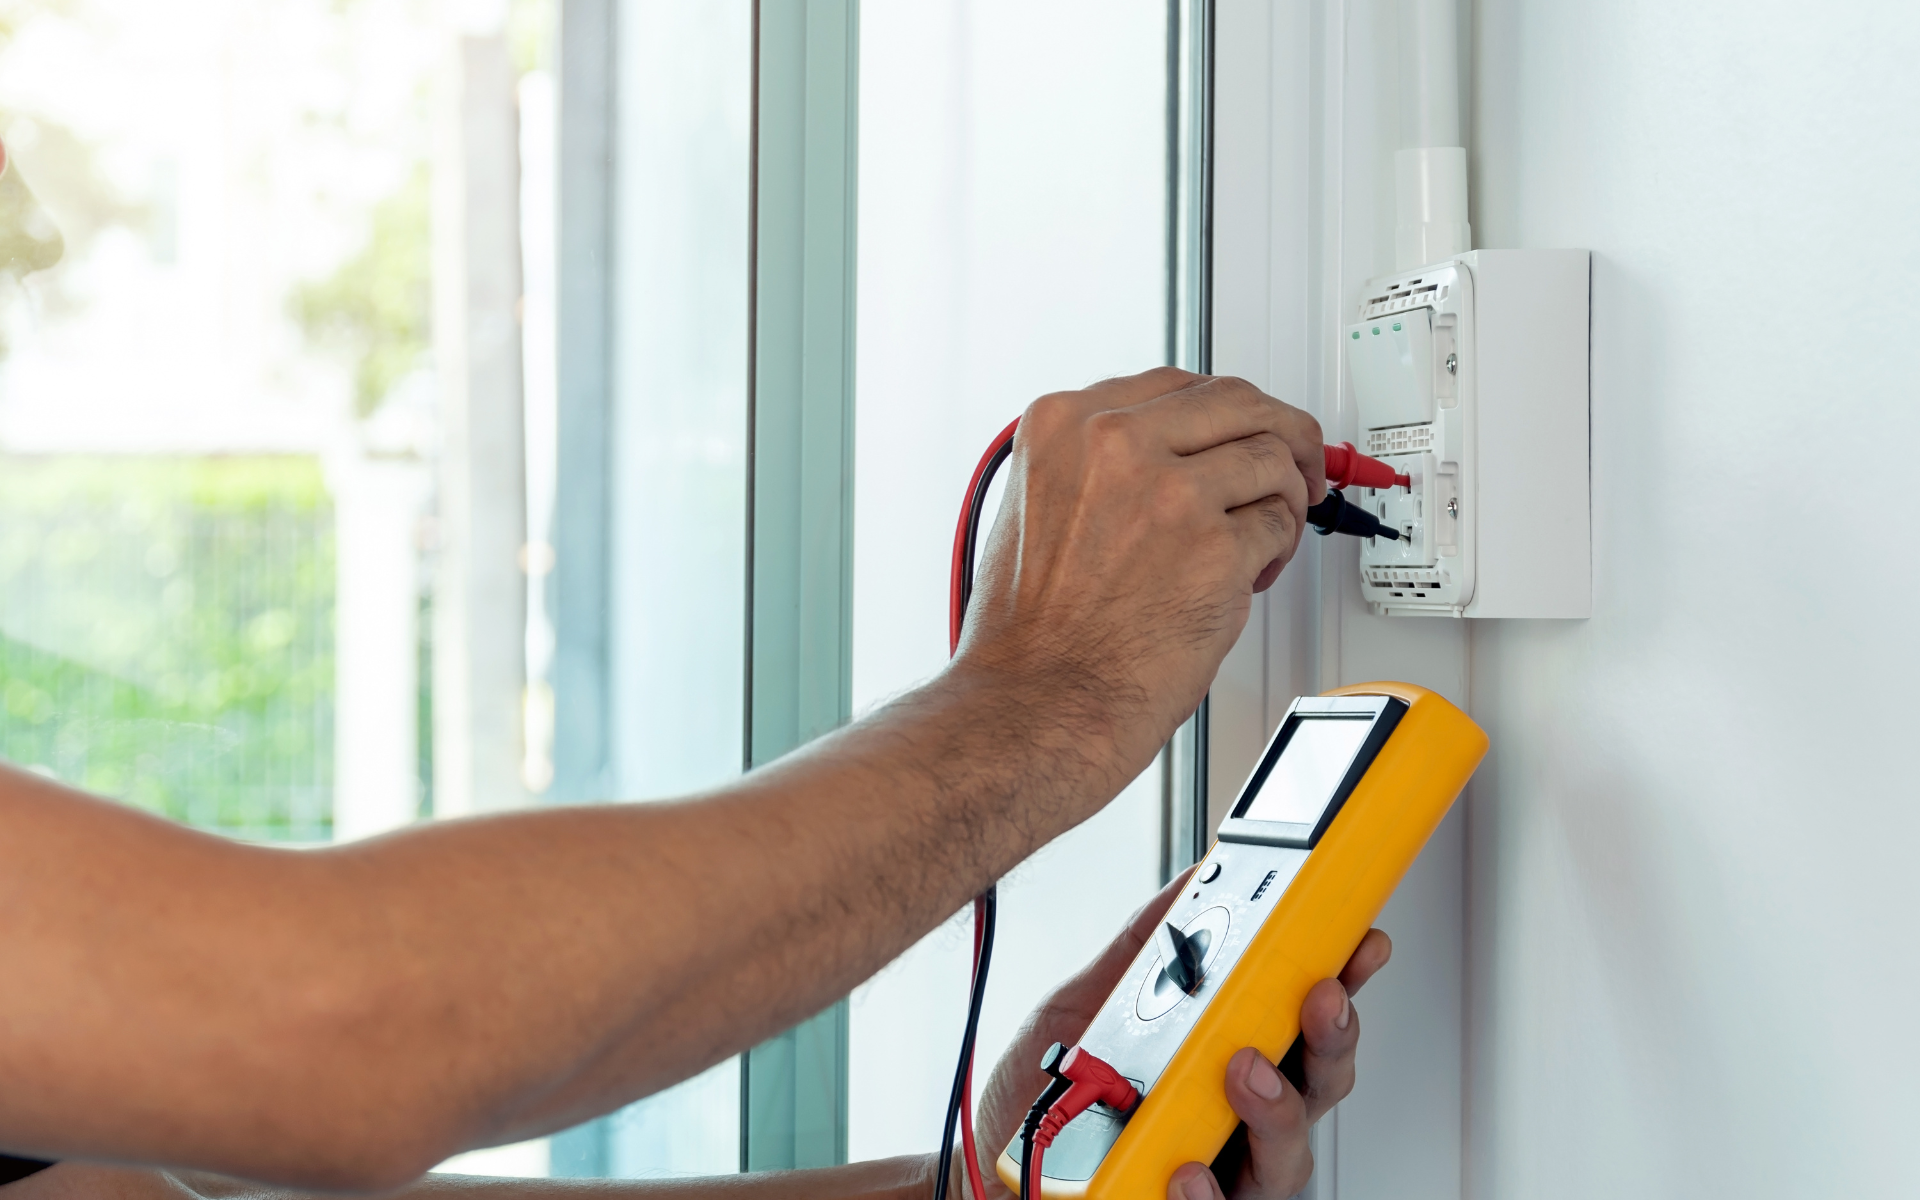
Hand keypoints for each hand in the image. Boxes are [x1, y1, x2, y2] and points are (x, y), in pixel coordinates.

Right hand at [953, 369, 1325, 792]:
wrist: (1035, 703)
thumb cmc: (1027, 631)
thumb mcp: (1033, 506)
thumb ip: (1094, 463)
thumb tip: (1167, 448)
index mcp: (1065, 426)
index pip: (1176, 385)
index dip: (1222, 410)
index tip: (1240, 428)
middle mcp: (1116, 445)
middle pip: (1237, 401)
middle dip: (1280, 430)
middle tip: (1299, 461)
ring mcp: (1170, 493)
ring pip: (1271, 457)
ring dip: (1284, 496)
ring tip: (1264, 536)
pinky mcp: (1216, 548)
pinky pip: (1280, 523)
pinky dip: (1278, 549)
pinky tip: (1250, 574)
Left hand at [968, 872, 1390, 1199]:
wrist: (984, 1169)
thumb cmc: (1047, 1096)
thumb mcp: (1088, 1003)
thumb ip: (1145, 948)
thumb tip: (1195, 880)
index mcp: (1228, 1057)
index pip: (1303, 1020)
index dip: (1344, 979)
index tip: (1362, 940)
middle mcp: (1237, 1120)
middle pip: (1319, 1085)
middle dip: (1332, 1037)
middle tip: (1318, 996)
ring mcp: (1220, 1175)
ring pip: (1288, 1157)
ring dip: (1278, 1110)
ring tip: (1245, 1071)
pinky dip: (1207, 1192)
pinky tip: (1189, 1168)